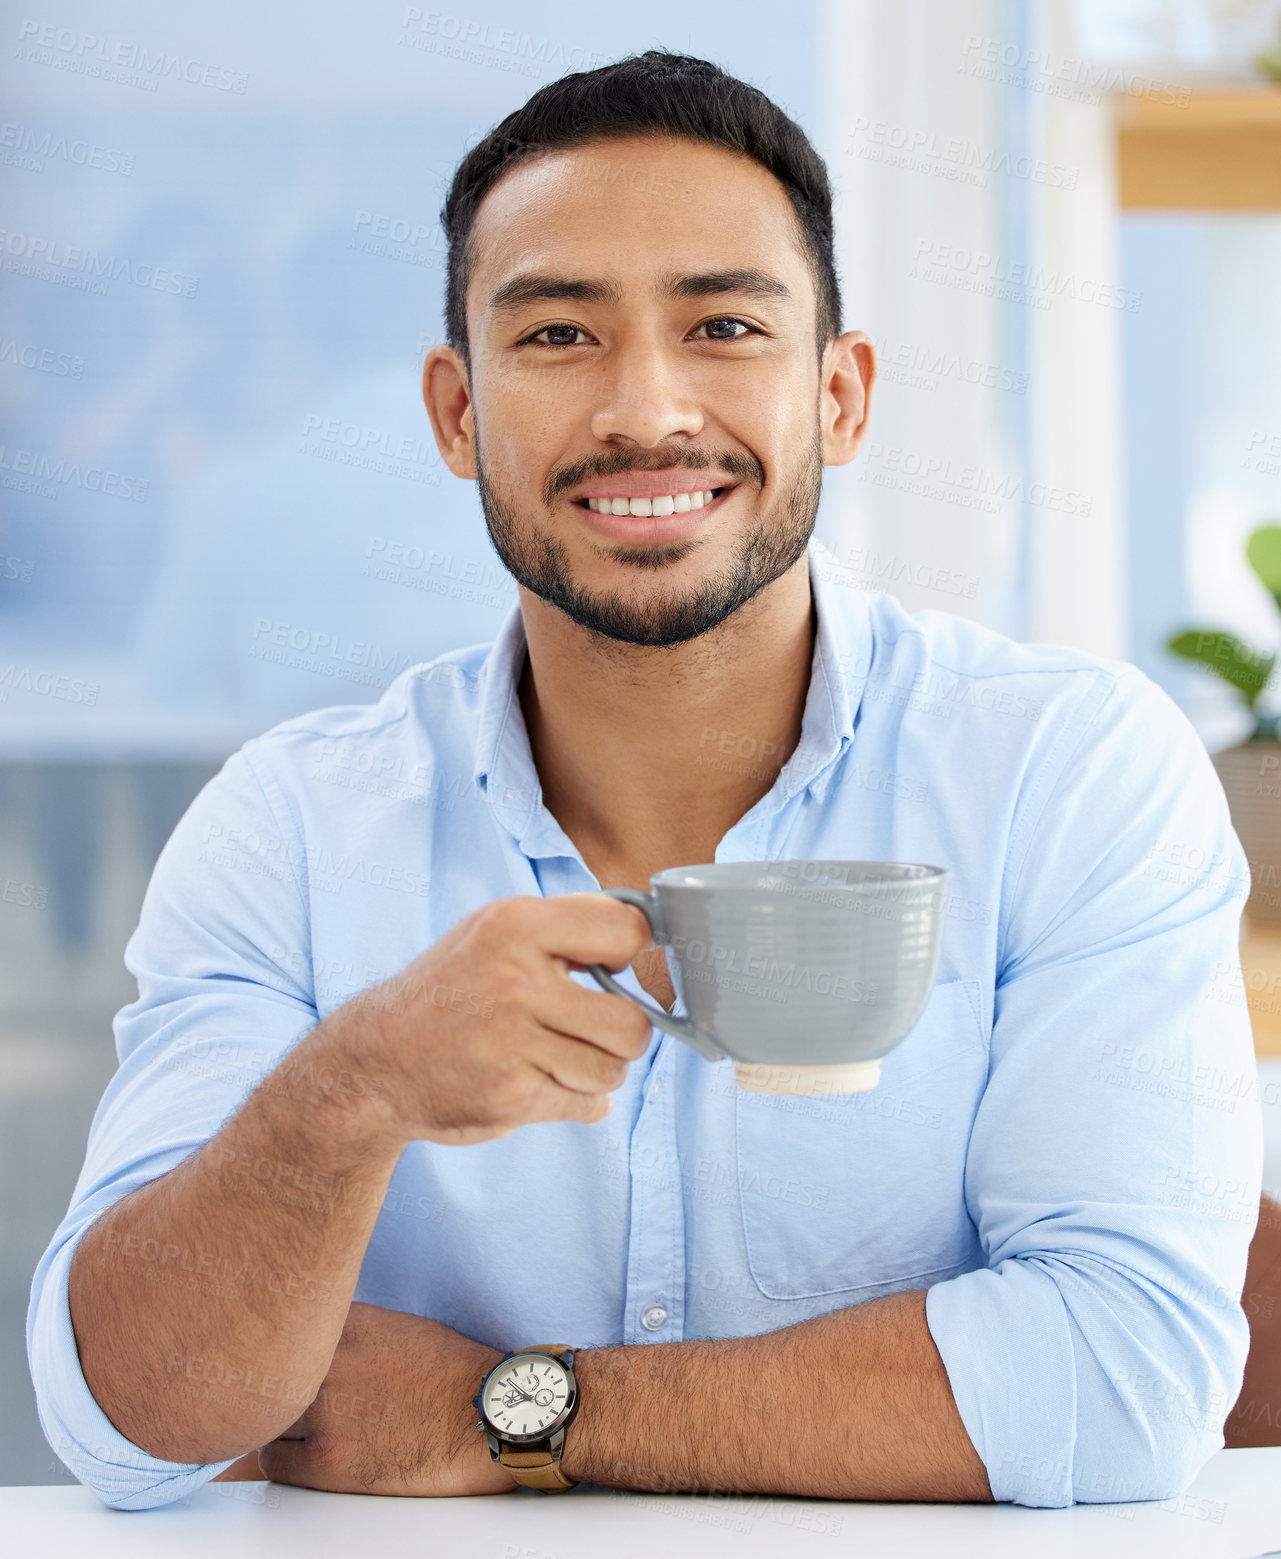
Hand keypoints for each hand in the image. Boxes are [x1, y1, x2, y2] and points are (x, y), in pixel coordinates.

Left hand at [257, 1302, 517, 1495]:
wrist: (488, 1419)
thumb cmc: (453, 1374)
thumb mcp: (398, 1327)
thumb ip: (349, 1331)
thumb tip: (315, 1341)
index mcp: (350, 1321)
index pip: (284, 1321)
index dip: (280, 1341)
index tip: (275, 1348)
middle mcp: (330, 1361)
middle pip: (267, 1370)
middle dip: (272, 1380)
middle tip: (273, 1390)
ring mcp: (326, 1411)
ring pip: (265, 1417)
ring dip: (280, 1421)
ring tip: (305, 1426)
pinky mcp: (328, 1461)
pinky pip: (274, 1460)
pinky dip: (286, 1458)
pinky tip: (310, 1454)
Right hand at [314, 894, 655, 1146]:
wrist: (376, 1060)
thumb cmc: (452, 990)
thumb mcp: (494, 932)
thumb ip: (565, 927)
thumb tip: (648, 934)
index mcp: (515, 925)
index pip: (625, 929)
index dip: (632, 951)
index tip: (618, 966)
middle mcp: (515, 981)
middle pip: (631, 1022)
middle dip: (624, 1032)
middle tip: (597, 1029)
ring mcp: (512, 1043)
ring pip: (613, 1070)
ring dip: (599, 1071)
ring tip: (564, 1057)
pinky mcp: (510, 1096)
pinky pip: (586, 1105)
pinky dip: (576, 1100)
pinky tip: (542, 1082)